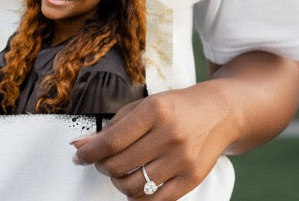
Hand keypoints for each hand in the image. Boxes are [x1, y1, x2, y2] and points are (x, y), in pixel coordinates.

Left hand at [71, 85, 234, 199]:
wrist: (219, 114)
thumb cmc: (177, 108)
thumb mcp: (143, 106)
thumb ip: (112, 127)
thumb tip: (81, 145)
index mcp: (155, 111)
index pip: (112, 141)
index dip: (89, 153)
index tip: (79, 156)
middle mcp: (170, 135)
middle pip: (120, 165)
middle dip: (102, 166)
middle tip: (102, 161)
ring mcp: (182, 159)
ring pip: (134, 186)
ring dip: (118, 182)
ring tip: (120, 171)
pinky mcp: (192, 179)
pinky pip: (155, 200)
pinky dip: (137, 197)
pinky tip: (135, 185)